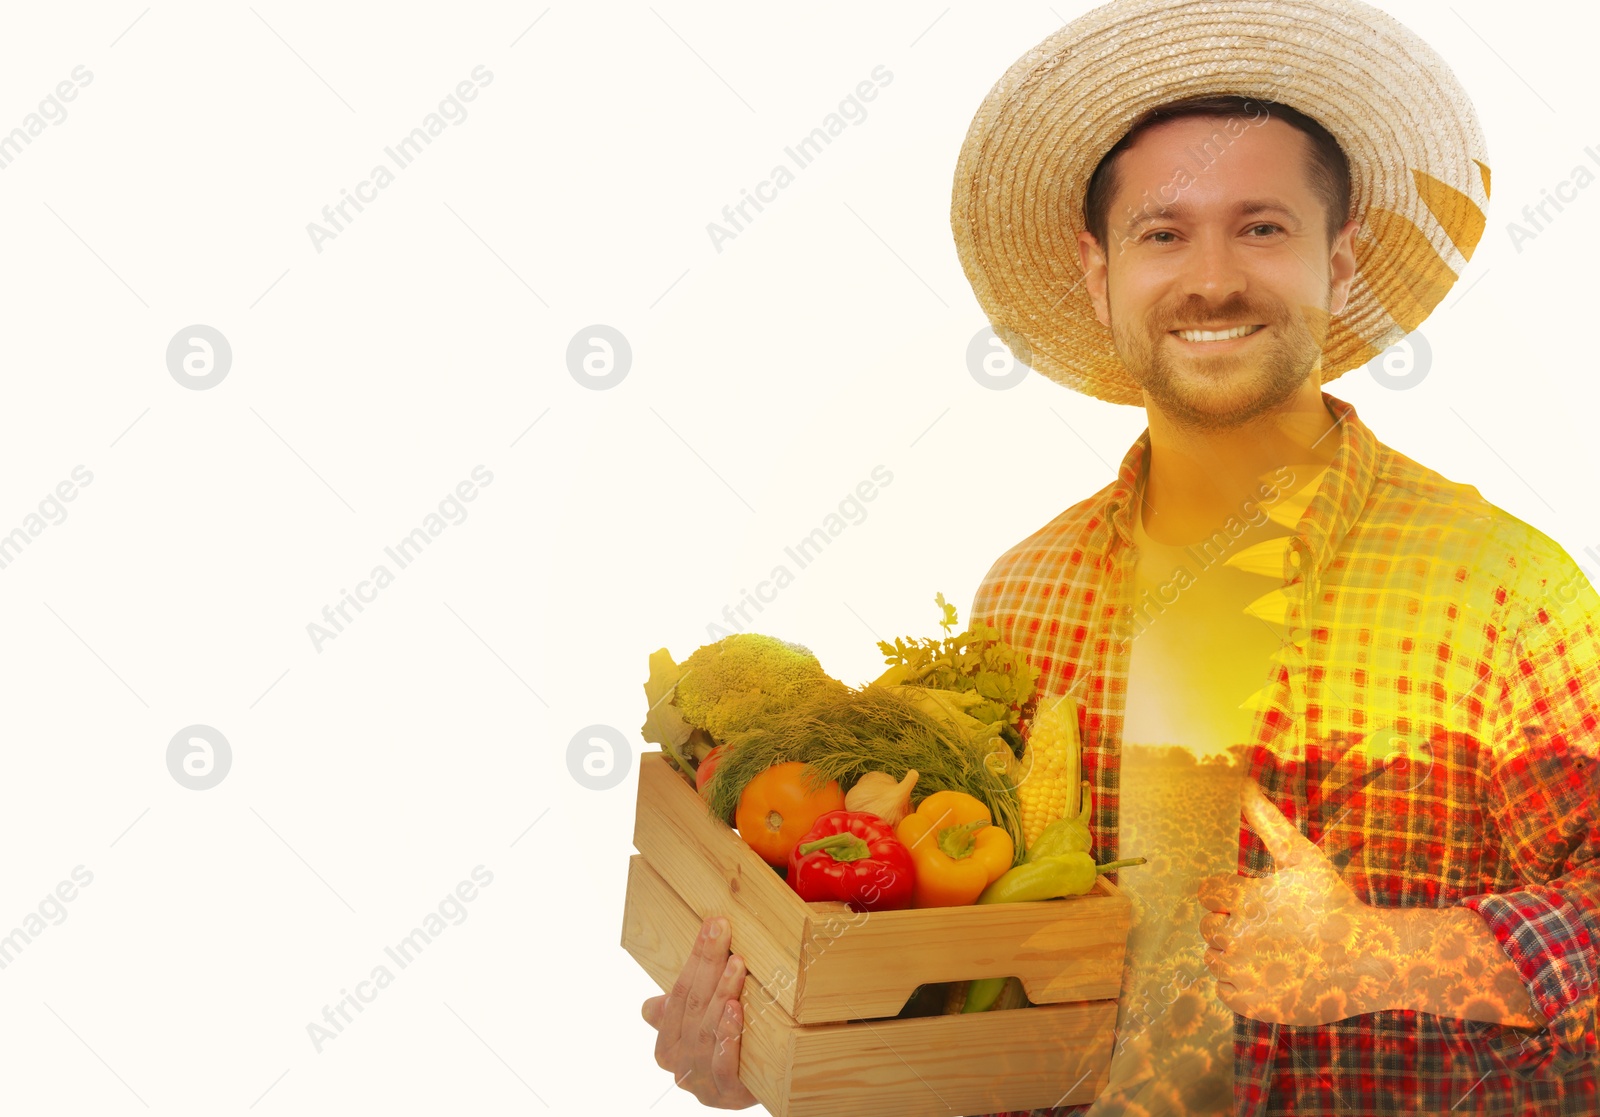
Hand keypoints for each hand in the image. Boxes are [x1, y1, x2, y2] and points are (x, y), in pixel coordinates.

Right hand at [640, 915, 758, 1108]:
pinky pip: (723, 1063)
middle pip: (692, 1006)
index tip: (711, 927)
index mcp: (667, 1047)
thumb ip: (680, 1012)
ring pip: (706, 1030)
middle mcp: (679, 1066)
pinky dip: (727, 1034)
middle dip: (707, 964)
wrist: (767, 1086)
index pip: (678, 994)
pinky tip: (735, 1010)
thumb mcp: (702, 1026)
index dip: (694, 959)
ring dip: (720, 993)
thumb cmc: (729, 1050)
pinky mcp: (727, 1094)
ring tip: (736, 964)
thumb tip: (651, 1005)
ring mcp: (702, 1082)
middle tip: (721, 932)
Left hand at [1195, 779, 1391, 1025]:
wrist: (1371, 960)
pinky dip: (1241, 985)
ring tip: (1272, 951)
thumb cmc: (1336, 905)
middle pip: (1208, 927)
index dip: (1226, 894)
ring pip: (1214, 959)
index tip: (1254, 900)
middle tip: (1269, 928)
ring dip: (1233, 954)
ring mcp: (1243, 973)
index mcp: (1243, 899)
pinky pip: (1226, 991)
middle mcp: (1236, 936)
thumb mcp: (1303, 857)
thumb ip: (1268, 822)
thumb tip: (1243, 784)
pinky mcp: (1252, 1004)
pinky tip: (1270, 975)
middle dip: (1230, 924)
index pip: (1206, 892)